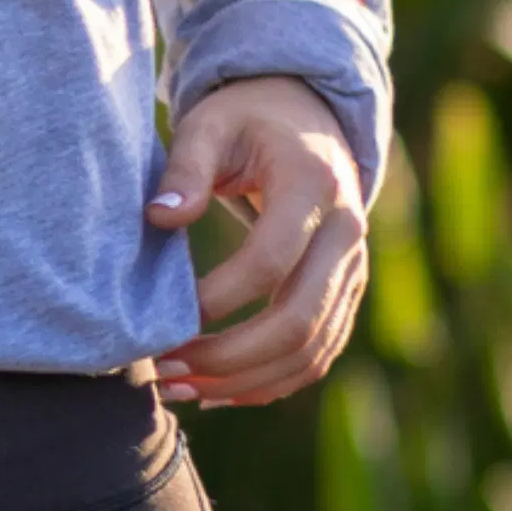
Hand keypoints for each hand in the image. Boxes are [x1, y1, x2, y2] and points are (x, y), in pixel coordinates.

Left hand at [145, 76, 369, 408]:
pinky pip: (317, 353)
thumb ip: (185, 167)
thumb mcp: (211, 123)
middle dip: (229, 357)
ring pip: (311, 350)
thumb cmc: (247, 119)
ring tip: (180, 390)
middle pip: (298, 320)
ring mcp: (353, 270)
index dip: (218, 298)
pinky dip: (270, 383)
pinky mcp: (345, 294)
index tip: (165, 319)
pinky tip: (217, 392)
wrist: (308, 118)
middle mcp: (347, 234)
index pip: (270, 261)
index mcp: (314, 188)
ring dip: (246, 381)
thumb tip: (158, 218)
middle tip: (165, 371)